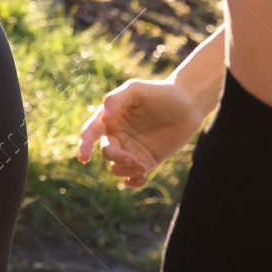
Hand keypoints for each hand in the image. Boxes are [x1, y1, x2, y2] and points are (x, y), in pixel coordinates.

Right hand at [77, 78, 205, 186]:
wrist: (187, 106)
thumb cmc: (159, 93)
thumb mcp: (136, 90)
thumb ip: (116, 99)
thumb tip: (103, 117)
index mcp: (109, 118)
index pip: (91, 132)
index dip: (85, 145)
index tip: (84, 158)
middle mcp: (117, 135)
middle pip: (107, 152)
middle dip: (117, 158)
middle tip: (135, 159)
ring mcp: (131, 149)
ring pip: (117, 167)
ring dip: (127, 169)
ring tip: (143, 166)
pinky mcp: (146, 161)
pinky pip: (132, 177)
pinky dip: (133, 181)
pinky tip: (142, 176)